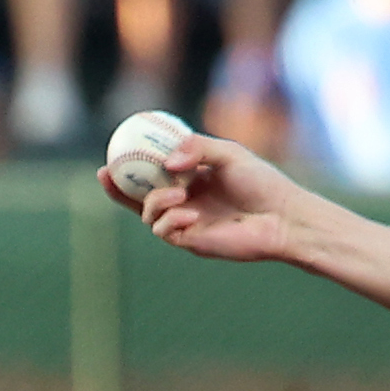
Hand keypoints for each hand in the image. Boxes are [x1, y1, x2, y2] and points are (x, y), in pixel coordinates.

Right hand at [113, 131, 307, 263]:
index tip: (112, 149)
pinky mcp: (193, 242)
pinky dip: (169, 220)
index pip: (151, 171)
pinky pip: (164, 232)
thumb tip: (166, 161)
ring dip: (154, 202)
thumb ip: (197, 148)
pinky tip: (190, 213)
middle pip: (138, 197)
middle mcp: (184, 201)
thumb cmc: (262, 183)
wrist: (283, 217)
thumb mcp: (228, 153)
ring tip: (179, 193)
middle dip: (116, 188)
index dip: (128, 163)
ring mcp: (186, 223)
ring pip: (147, 215)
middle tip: (105, 173)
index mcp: (190, 178)